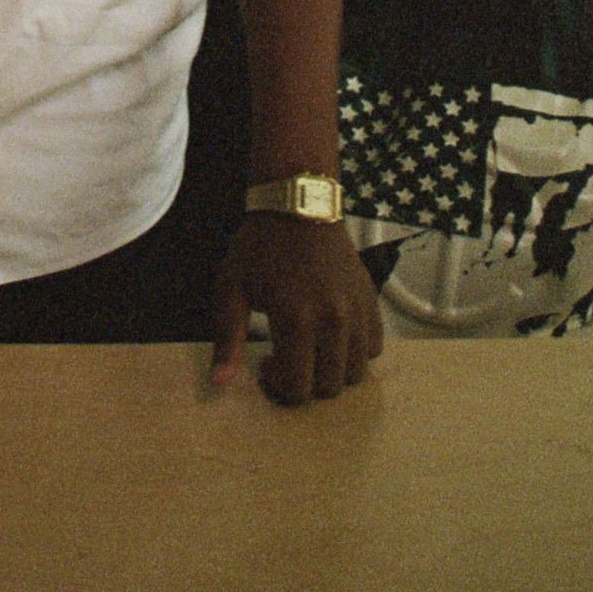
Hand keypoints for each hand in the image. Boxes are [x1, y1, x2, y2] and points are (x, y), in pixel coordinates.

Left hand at [210, 214, 383, 405]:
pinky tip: (331, 334)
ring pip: (355, 373)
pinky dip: (354, 351)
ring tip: (309, 348)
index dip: (278, 387)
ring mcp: (356, 310)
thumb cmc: (259, 245)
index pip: (297, 388)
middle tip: (285, 357)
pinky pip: (373, 347)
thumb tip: (219, 382)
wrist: (296, 203)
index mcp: (296, 318)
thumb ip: (227, 339)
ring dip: (331, 371)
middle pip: (328, 387)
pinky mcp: (371, 300)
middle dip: (304, 383)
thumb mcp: (231, 287)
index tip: (265, 364)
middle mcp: (333, 319)